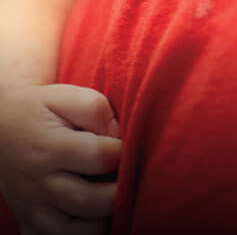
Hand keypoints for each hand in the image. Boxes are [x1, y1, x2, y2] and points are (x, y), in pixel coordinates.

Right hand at [0, 84, 120, 234]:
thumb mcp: (64, 96)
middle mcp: (38, 184)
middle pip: (93, 201)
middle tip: (124, 176)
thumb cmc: (40, 110)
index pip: (102, 157)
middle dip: (120, 189)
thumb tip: (118, 134)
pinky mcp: (30, 224)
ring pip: (79, 231)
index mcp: (48, 149)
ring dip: (104, 217)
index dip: (123, 150)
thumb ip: (96, 109)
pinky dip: (82, 234)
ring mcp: (32, 209)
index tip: (123, 145)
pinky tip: (92, 216)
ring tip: (110, 196)